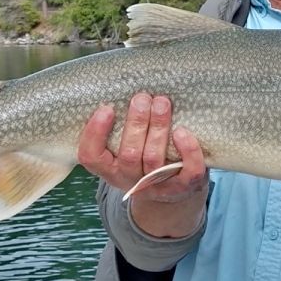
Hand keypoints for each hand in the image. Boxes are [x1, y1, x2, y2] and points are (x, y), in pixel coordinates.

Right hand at [77, 94, 207, 237]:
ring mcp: (158, 186)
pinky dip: (188, 151)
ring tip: (162, 103)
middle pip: (129, 154)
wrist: (173, 192)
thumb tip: (124, 88)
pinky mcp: (184, 187)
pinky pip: (188, 171)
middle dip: (136, 123)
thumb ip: (120, 127)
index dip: (95, 133)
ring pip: (154, 158)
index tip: (106, 108)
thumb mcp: (124, 147)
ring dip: (158, 128)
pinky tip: (183, 132)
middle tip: (142, 98)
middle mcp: (131, 180)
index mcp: (111, 169)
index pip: (91, 156)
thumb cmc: (144, 157)